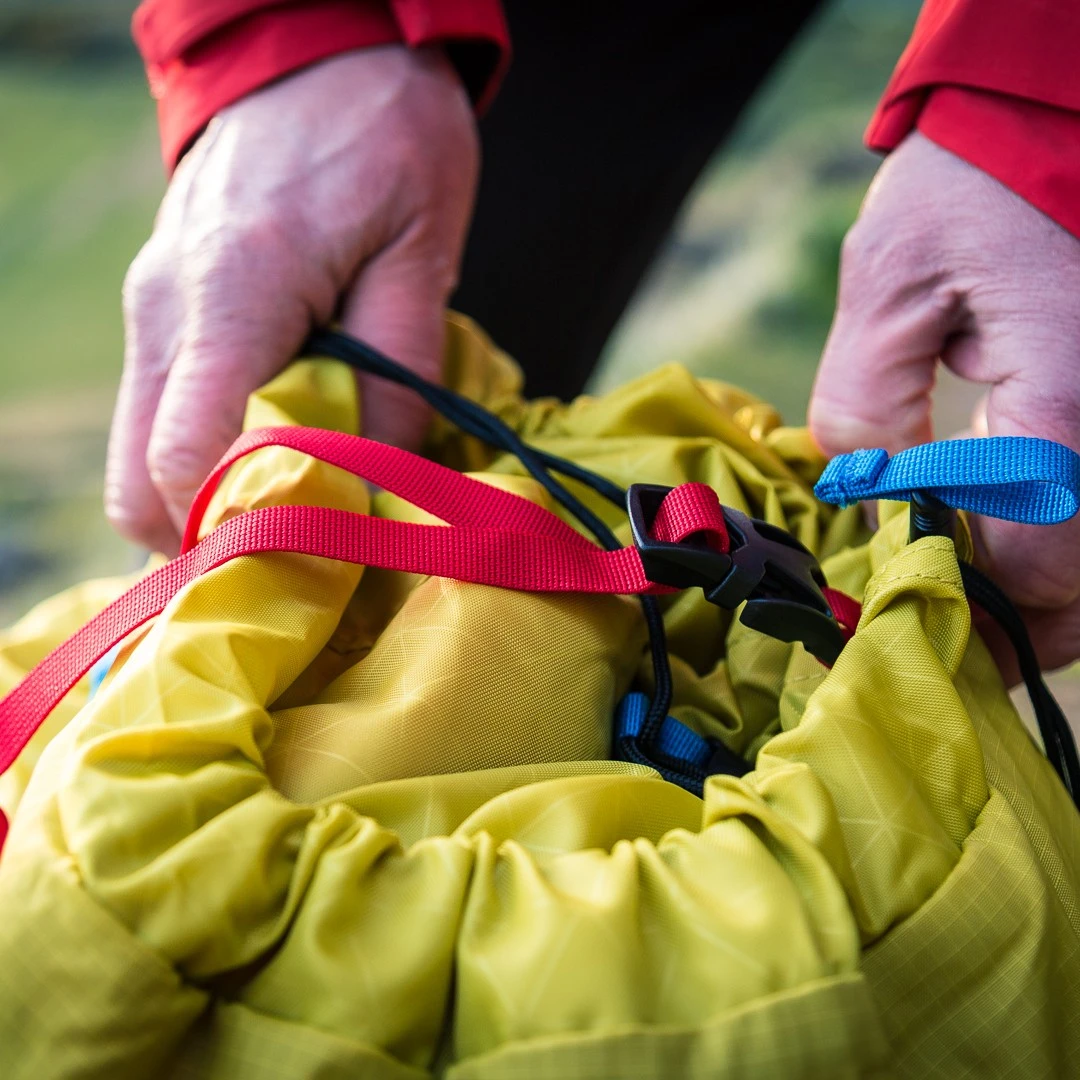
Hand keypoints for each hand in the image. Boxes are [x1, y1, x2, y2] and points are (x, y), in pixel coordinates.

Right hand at [107, 46, 478, 554]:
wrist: (317, 47)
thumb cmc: (382, 136)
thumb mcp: (421, 253)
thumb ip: (397, 376)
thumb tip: (375, 478)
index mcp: (231, 295)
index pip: (183, 459)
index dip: (230, 529)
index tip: (299, 560)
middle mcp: (164, 311)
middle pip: (138, 481)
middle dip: (208, 535)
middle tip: (298, 558)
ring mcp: (149, 311)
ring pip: (139, 456)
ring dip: (204, 501)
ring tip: (293, 512)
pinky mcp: (161, 312)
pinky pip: (160, 416)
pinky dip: (202, 457)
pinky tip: (273, 454)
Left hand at [809, 132, 1079, 670]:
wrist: (1059, 107)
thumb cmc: (971, 185)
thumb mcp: (887, 288)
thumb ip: (869, 410)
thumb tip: (881, 500)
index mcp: (1070, 411)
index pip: (1032, 566)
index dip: (972, 612)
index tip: (911, 631)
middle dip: (1029, 627)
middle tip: (959, 642)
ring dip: (1056, 591)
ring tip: (985, 602)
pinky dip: (1071, 537)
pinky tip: (1018, 534)